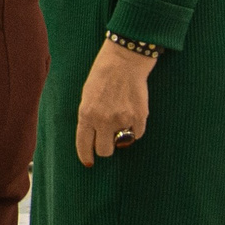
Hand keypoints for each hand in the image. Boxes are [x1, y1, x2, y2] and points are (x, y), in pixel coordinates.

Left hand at [75, 39, 154, 165]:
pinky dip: (135, 129)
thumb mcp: (87, 97)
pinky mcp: (140, 117)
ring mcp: (123, 120)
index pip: (84, 144)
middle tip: (108, 140)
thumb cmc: (102, 77)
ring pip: (122, 144)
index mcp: (86, 114)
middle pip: (105, 151)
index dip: (86, 156)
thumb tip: (95, 138)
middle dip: (105, 148)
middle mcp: (103, 120)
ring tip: (120, 119)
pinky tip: (132, 113)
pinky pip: (138, 134)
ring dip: (121, 137)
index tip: (89, 163)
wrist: (123, 62)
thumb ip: (89, 118)